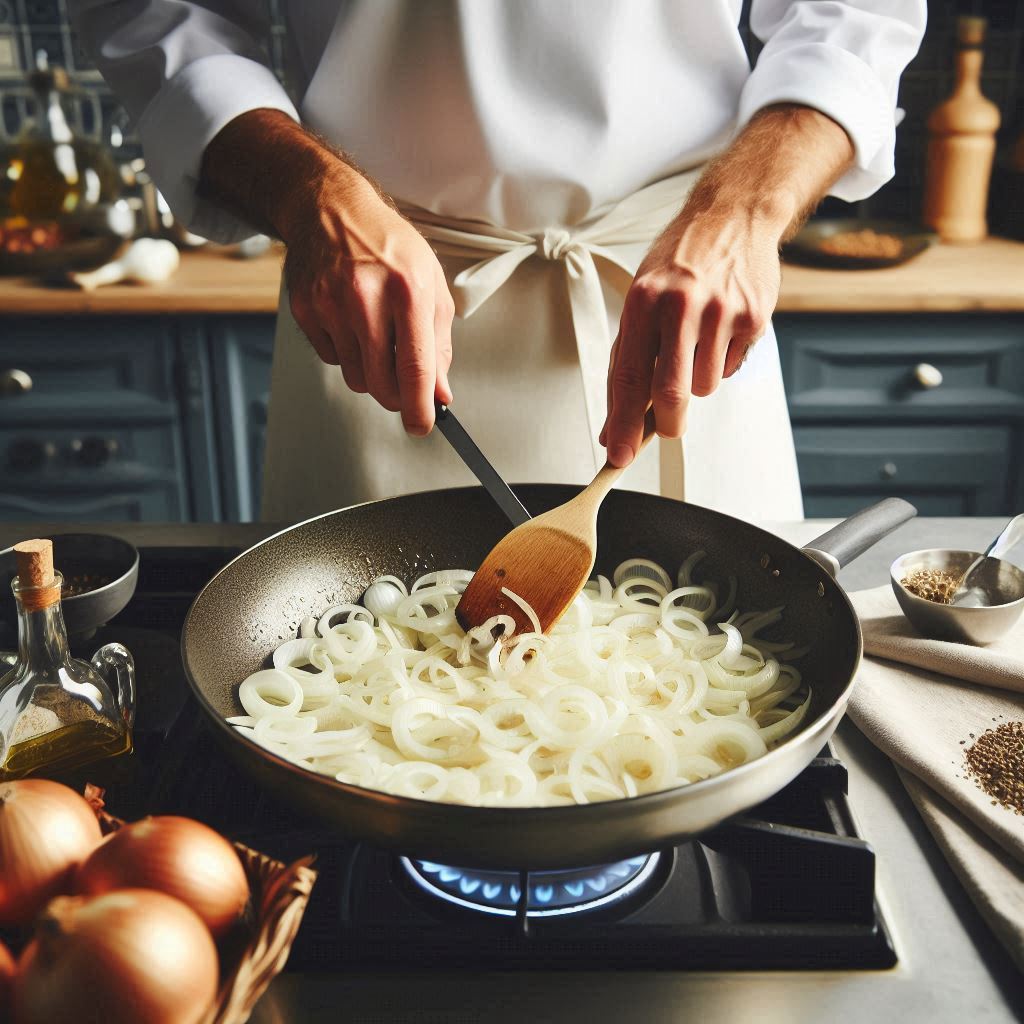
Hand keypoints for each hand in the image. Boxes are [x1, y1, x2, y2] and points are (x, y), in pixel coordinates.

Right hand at [281, 166, 453, 435]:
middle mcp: (366, 298)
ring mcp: (331, 305)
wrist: (334, 211)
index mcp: (408, 291)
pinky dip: (346, 353)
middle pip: (381, 383)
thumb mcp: (432, 286)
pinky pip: (332, 359)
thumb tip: (440, 392)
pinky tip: (351, 322)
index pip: (415, 369)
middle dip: (396, 396)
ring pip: (355, 378)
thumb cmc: (389, 247)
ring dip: (371, 373)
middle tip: (403, 386)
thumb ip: (439, 345)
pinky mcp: (306, 310)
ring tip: (377, 336)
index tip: (421, 425)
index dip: (419, 407)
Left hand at [600, 208, 780, 466]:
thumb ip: (627, 359)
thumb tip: (614, 421)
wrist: (733, 216)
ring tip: (695, 344)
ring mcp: (721, 311)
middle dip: (666, 423)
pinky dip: (721, 361)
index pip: (628, 377)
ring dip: (696, 381)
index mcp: (644, 302)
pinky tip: (720, 330)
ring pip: (704, 386)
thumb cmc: (680, 261)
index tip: (617, 455)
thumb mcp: (642, 298)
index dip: (622, 423)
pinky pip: (730, 368)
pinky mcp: (752, 317)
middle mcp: (681, 305)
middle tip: (665, 427)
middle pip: (671, 392)